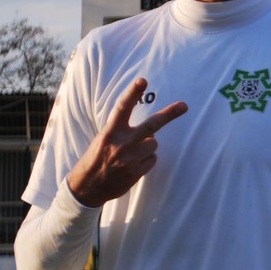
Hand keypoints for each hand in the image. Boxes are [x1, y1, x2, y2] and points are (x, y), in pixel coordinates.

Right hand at [67, 78, 186, 207]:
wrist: (86, 188)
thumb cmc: (96, 159)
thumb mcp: (103, 139)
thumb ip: (123, 131)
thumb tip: (151, 129)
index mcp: (110, 132)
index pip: (122, 108)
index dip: (132, 93)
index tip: (143, 81)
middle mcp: (121, 144)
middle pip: (151, 125)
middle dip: (169, 114)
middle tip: (184, 106)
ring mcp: (130, 159)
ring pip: (154, 143)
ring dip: (148, 146)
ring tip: (132, 153)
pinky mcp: (136, 172)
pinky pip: (152, 159)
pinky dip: (147, 160)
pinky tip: (133, 165)